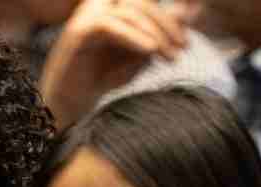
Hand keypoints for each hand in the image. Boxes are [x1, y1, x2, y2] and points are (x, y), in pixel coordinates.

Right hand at [40, 0, 194, 127]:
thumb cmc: (104, 77)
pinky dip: (134, 36)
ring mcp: (86, 16)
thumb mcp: (140, 54)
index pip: (146, 1)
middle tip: (183, 48)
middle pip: (140, 2)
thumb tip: (189, 13)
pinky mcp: (78, 32)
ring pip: (128, 12)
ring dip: (155, 33)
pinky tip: (152, 50)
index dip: (169, 16)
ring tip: (171, 56)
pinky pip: (110, 25)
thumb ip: (160, 33)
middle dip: (167, 24)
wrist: (70, 102)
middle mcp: (98, 6)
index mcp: (113, 7)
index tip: (185, 42)